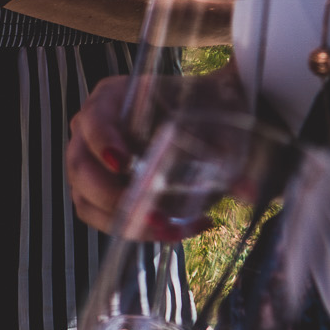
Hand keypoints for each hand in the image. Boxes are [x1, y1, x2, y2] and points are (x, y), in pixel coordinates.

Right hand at [65, 70, 255, 234]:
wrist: (216, 117)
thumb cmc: (209, 108)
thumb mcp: (220, 121)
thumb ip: (229, 151)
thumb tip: (247, 191)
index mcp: (111, 99)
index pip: (92, 121)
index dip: (103, 142)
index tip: (124, 164)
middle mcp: (92, 131)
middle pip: (83, 170)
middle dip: (117, 200)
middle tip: (158, 218)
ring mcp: (93, 164)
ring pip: (88, 202)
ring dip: (128, 223)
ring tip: (174, 230)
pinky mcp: (103, 191)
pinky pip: (107, 218)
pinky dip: (138, 230)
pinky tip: (179, 228)